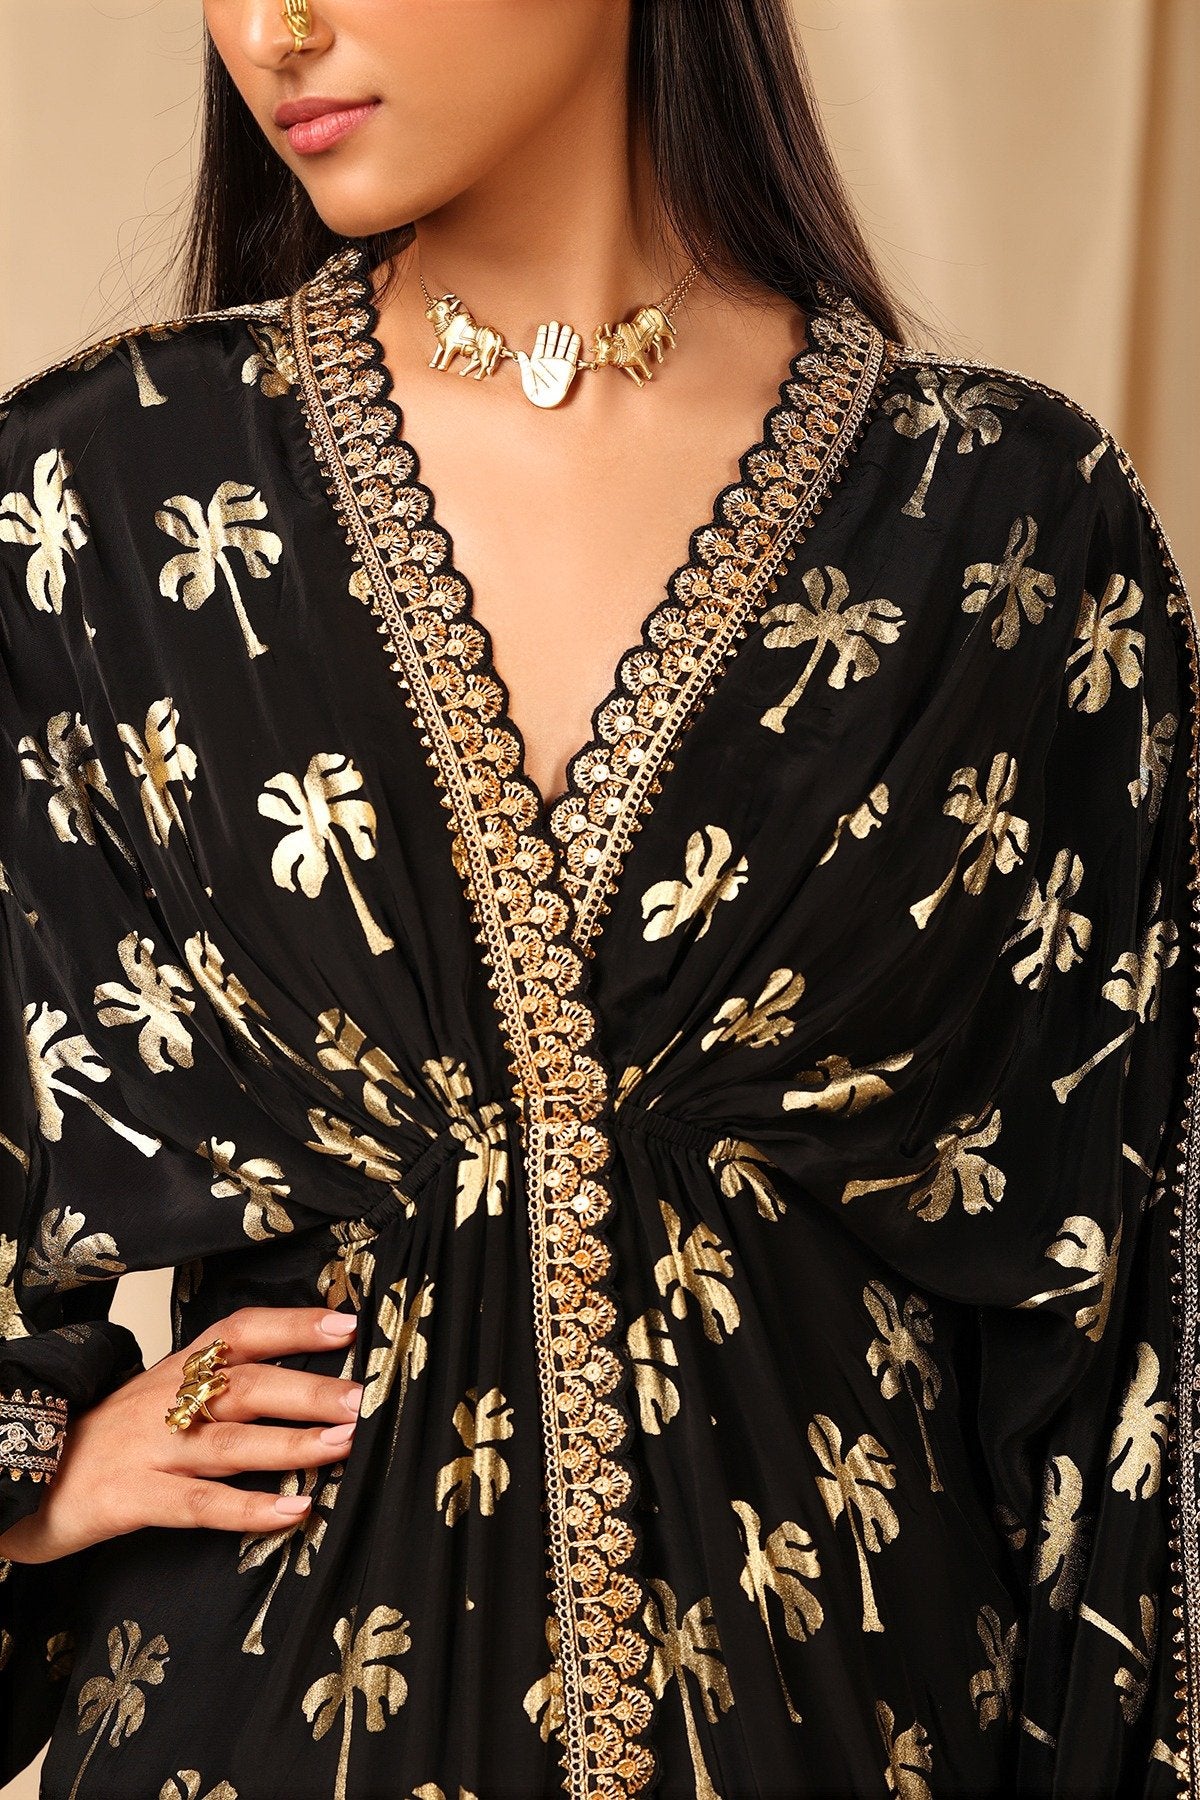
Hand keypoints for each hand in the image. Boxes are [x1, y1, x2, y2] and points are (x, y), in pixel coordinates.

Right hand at [0, 1306, 362, 1564]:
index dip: (292, 1325)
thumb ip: (216, 1385)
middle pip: (245, 1385)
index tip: (348, 1326)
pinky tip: (291, 1513)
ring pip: (229, 1441)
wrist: (19, 1477)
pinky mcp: (131, 1499)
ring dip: (292, 1443)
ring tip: (344, 1445)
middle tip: (362, 1396)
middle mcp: (166, 1401)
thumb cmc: (104, 1439)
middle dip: (308, 1388)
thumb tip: (302, 1380)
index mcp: (177, 1371)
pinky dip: (246, 1509)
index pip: (240, 1332)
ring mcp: (148, 1449)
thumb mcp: (157, 1397)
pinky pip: (197, 1505)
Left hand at [514, 321, 581, 407]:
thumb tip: (521, 353)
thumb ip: (525, 366)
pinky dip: (574, 346)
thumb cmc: (535, 394)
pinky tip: (575, 337)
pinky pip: (572, 355)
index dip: (542, 336)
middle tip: (555, 324)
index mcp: (537, 361)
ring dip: (564, 337)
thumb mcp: (527, 380)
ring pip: (562, 347)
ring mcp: (559, 364)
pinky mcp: (569, 369)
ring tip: (566, 328)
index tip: (544, 326)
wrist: (546, 403)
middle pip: (552, 343)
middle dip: (554, 333)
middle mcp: (549, 360)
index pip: (540, 345)